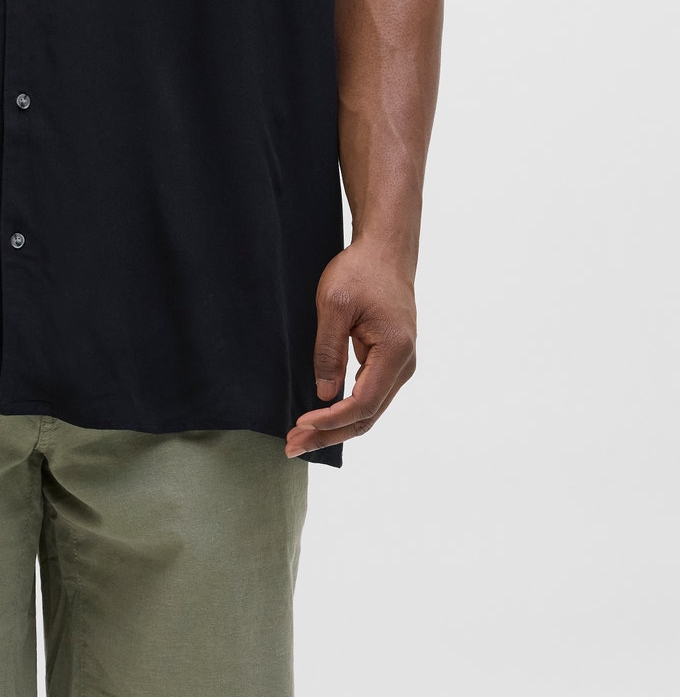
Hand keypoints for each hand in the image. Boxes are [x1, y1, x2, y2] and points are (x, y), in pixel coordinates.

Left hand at [285, 237, 416, 456]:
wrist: (385, 251)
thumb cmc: (359, 271)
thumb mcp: (334, 305)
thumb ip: (329, 351)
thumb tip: (324, 395)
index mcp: (395, 352)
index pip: (363, 403)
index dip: (331, 419)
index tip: (301, 423)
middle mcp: (404, 365)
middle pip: (368, 416)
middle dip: (329, 434)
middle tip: (292, 445)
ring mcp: (400, 365)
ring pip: (369, 411)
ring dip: (335, 426)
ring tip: (300, 438)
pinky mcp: (390, 361)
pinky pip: (368, 396)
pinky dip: (344, 411)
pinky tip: (320, 419)